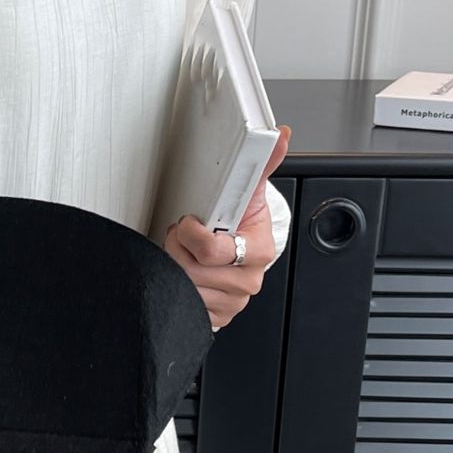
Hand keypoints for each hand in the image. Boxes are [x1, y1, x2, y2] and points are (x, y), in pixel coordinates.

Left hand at [164, 124, 291, 330]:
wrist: (245, 249)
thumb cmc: (242, 222)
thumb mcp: (248, 191)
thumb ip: (258, 164)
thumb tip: (279, 136)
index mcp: (258, 251)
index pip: (211, 249)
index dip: (191, 233)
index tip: (190, 222)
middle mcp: (248, 281)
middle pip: (191, 270)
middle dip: (177, 248)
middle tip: (183, 237)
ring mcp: (232, 302)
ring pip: (182, 288)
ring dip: (174, 268)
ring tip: (185, 254)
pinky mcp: (216, 316)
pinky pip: (184, 306)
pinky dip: (178, 290)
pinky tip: (188, 274)